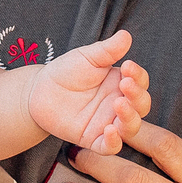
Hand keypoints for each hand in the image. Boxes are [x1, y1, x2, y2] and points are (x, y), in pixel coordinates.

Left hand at [28, 30, 149, 153]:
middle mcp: (119, 104)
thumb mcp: (87, 57)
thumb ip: (107, 50)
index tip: (128, 66)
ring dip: (130, 117)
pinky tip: (110, 130)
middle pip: (141, 106)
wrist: (40, 91)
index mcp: (121, 83)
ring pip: (130, 127)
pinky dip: (114, 142)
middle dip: (137, 96)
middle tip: (125, 84)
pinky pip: (109, 147)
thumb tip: (126, 35)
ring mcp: (108, 123)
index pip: (140, 82)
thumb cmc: (67, 71)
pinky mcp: (93, 139)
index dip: (138, 76)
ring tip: (119, 104)